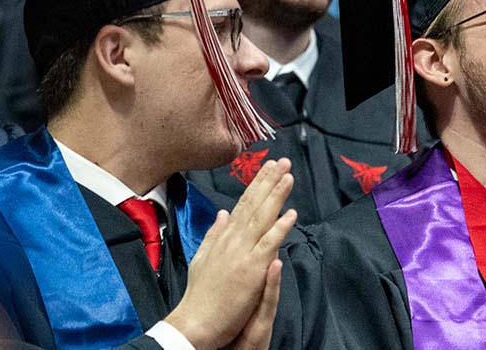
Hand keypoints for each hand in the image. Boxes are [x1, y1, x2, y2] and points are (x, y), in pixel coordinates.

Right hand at [165, 158, 296, 348]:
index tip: (269, 168)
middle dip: (269, 181)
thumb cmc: (200, 295)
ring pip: (262, 218)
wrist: (194, 322)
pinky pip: (268, 244)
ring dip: (276, 196)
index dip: (258, 185)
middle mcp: (232, 240)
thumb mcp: (203, 258)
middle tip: (283, 162)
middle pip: (254, 205)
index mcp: (224, 238)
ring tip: (288, 176)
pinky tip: (291, 214)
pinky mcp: (251, 269)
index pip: (243, 204)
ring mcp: (242, 253)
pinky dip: (279, 228)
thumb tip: (222, 213)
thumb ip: (214, 234)